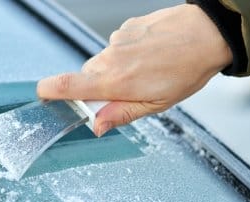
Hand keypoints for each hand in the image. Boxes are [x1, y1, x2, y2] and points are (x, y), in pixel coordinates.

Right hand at [37, 4, 232, 135]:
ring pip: (104, 62)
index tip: (43, 95)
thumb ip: (121, 114)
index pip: (68, 86)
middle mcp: (111, 58)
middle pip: (87, 77)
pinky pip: (118, 46)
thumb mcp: (155, 105)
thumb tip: (97, 126)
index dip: (49, 91)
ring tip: (146, 72)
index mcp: (115, 82)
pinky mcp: (126, 27)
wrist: (206, 34)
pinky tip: (150, 56)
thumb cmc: (185, 71)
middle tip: (126, 94)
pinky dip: (128, 54)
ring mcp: (117, 40)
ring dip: (116, 71)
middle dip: (99, 89)